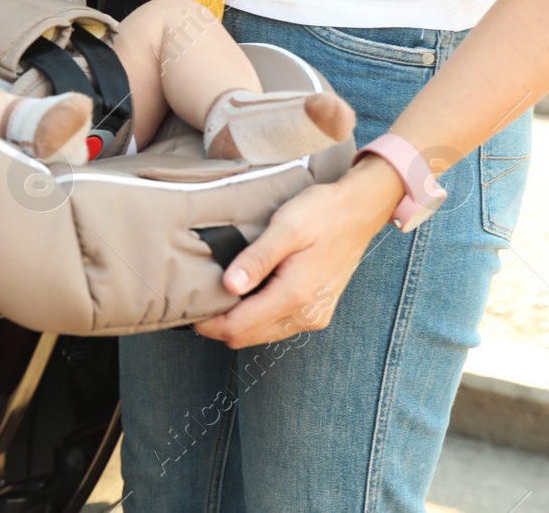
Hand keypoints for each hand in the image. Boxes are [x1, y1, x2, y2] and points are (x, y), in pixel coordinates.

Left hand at [192, 157, 405, 347]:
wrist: (361, 210)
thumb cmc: (323, 213)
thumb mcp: (285, 228)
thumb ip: (256, 260)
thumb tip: (229, 286)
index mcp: (295, 296)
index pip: (238, 328)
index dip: (208, 323)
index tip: (188, 308)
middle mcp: (306, 315)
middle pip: (246, 337)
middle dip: (219, 325)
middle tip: (198, 299)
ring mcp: (314, 315)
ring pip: (261, 334)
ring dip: (237, 322)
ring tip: (219, 293)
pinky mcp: (317, 310)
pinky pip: (278, 325)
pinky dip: (256, 316)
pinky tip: (246, 292)